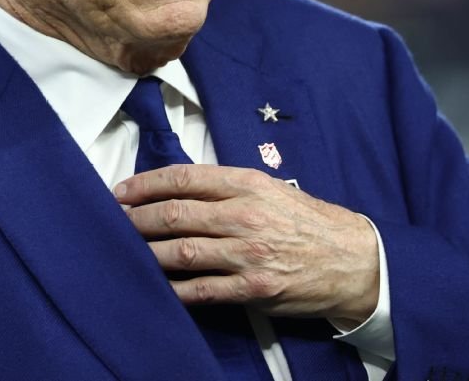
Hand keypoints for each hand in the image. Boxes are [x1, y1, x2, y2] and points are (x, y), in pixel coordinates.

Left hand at [114, 164, 379, 323]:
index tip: (122, 191)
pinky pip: (201, 290)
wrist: (353, 260)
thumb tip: (181, 189)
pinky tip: (157, 285)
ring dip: (146, 251)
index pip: (184, 179)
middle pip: (174, 215)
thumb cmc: (310, 222)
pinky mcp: (252, 289)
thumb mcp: (273, 189)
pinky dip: (174, 288)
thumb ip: (230, 187)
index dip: (146, 184)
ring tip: (127, 250)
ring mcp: (247, 254)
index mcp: (248, 185)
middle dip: (136, 218)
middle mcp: (244, 216)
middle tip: (115, 221)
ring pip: (180, 252)